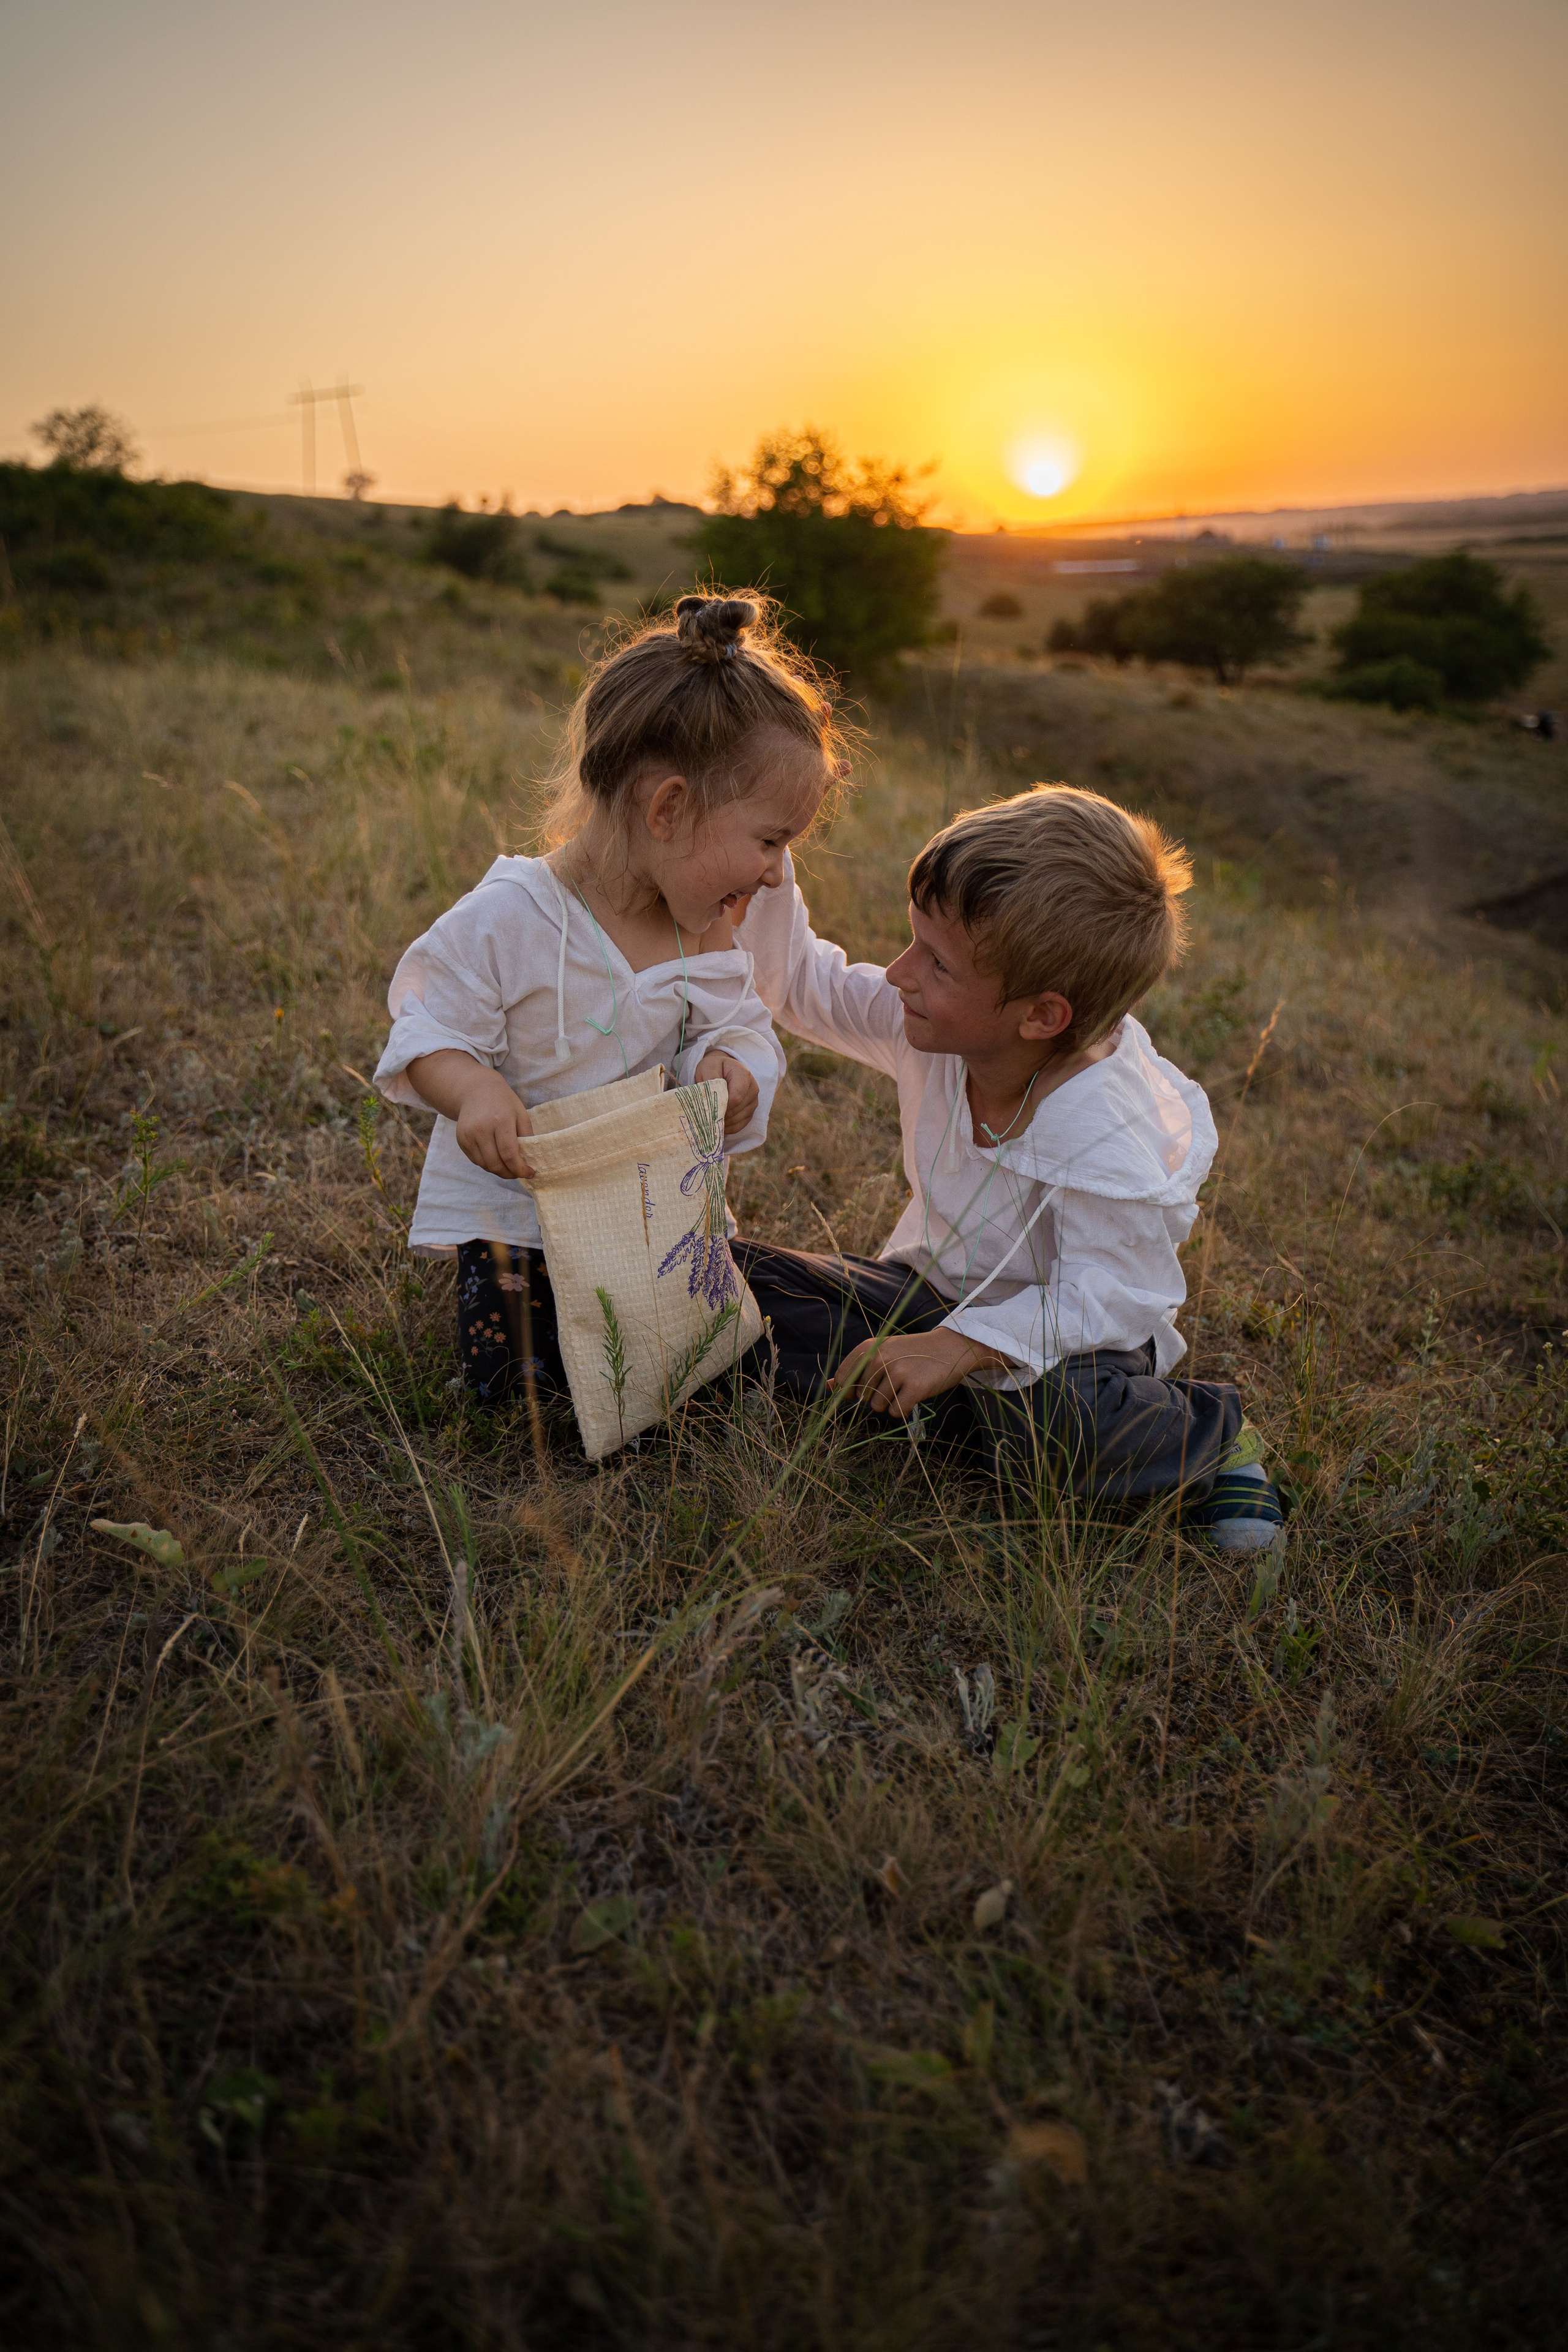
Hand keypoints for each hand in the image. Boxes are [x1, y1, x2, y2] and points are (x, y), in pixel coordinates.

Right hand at [455, 1072, 534, 1177]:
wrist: (475, 1089)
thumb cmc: (502, 1101)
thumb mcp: (521, 1113)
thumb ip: (527, 1135)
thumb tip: (530, 1159)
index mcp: (500, 1120)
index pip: (509, 1154)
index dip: (520, 1169)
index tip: (530, 1173)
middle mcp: (481, 1129)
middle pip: (496, 1164)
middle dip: (510, 1174)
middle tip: (519, 1173)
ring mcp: (468, 1136)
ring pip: (485, 1166)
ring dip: (499, 1171)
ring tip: (509, 1167)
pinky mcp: (461, 1140)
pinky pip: (476, 1161)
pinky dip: (488, 1164)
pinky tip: (496, 1158)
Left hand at [694, 1051, 758, 1139]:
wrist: (722, 1069)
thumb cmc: (714, 1068)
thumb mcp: (708, 1067)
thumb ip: (711, 1079)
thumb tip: (714, 1097)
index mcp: (743, 1074)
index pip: (736, 1098)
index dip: (722, 1106)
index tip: (708, 1108)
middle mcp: (753, 1087)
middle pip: (737, 1109)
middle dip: (721, 1114)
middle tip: (706, 1115)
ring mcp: (754, 1100)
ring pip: (739, 1119)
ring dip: (724, 1122)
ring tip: (710, 1119)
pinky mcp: (751, 1111)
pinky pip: (740, 1125)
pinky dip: (728, 1127)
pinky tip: (718, 1124)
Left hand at [829, 1327, 1008, 1416]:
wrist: (950, 1348)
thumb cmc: (912, 1353)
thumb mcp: (882, 1353)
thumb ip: (855, 1370)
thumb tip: (828, 1387)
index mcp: (868, 1348)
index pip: (842, 1379)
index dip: (851, 1390)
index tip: (867, 1386)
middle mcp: (880, 1358)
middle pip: (861, 1396)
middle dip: (875, 1395)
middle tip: (895, 1382)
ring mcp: (897, 1373)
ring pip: (877, 1406)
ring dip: (890, 1403)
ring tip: (905, 1387)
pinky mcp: (915, 1388)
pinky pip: (895, 1412)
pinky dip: (903, 1409)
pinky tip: (913, 1395)